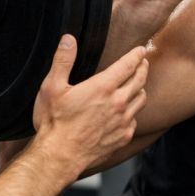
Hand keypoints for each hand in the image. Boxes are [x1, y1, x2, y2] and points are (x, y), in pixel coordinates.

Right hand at [30, 35, 148, 174]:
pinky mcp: (123, 137)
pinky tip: (127, 111)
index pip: (128, 65)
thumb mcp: (52, 87)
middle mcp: (118, 103)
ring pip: (141, 99)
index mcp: (103, 87)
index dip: (136, 55)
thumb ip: (62, 61)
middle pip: (140, 80)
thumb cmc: (54, 122)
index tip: (140, 50)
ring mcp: (123, 121)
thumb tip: (69, 39)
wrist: (60, 156)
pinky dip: (134, 112)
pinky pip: (135, 120)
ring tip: (138, 85)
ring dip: (141, 89)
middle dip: (143, 68)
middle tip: (143, 63)